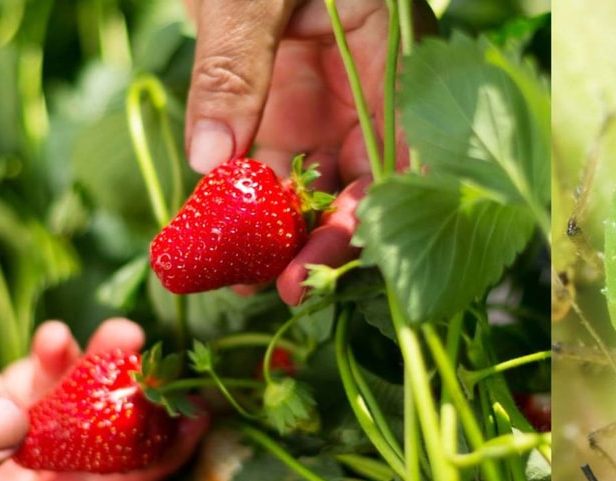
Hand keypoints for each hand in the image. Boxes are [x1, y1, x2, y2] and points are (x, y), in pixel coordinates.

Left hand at [183, 0, 434, 303]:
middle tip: (282, 288)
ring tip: (236, 274)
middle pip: (358, 180)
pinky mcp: (277, 98)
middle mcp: (366, 87)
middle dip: (322, 237)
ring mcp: (322, 95)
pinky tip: (214, 234)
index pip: (403, 157)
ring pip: (308, 179)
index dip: (372, 216)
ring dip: (276, 230)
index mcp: (393, 57)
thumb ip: (235, 64)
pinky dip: (238, 196)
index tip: (327, 260)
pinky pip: (261, 158)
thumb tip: (212, 161)